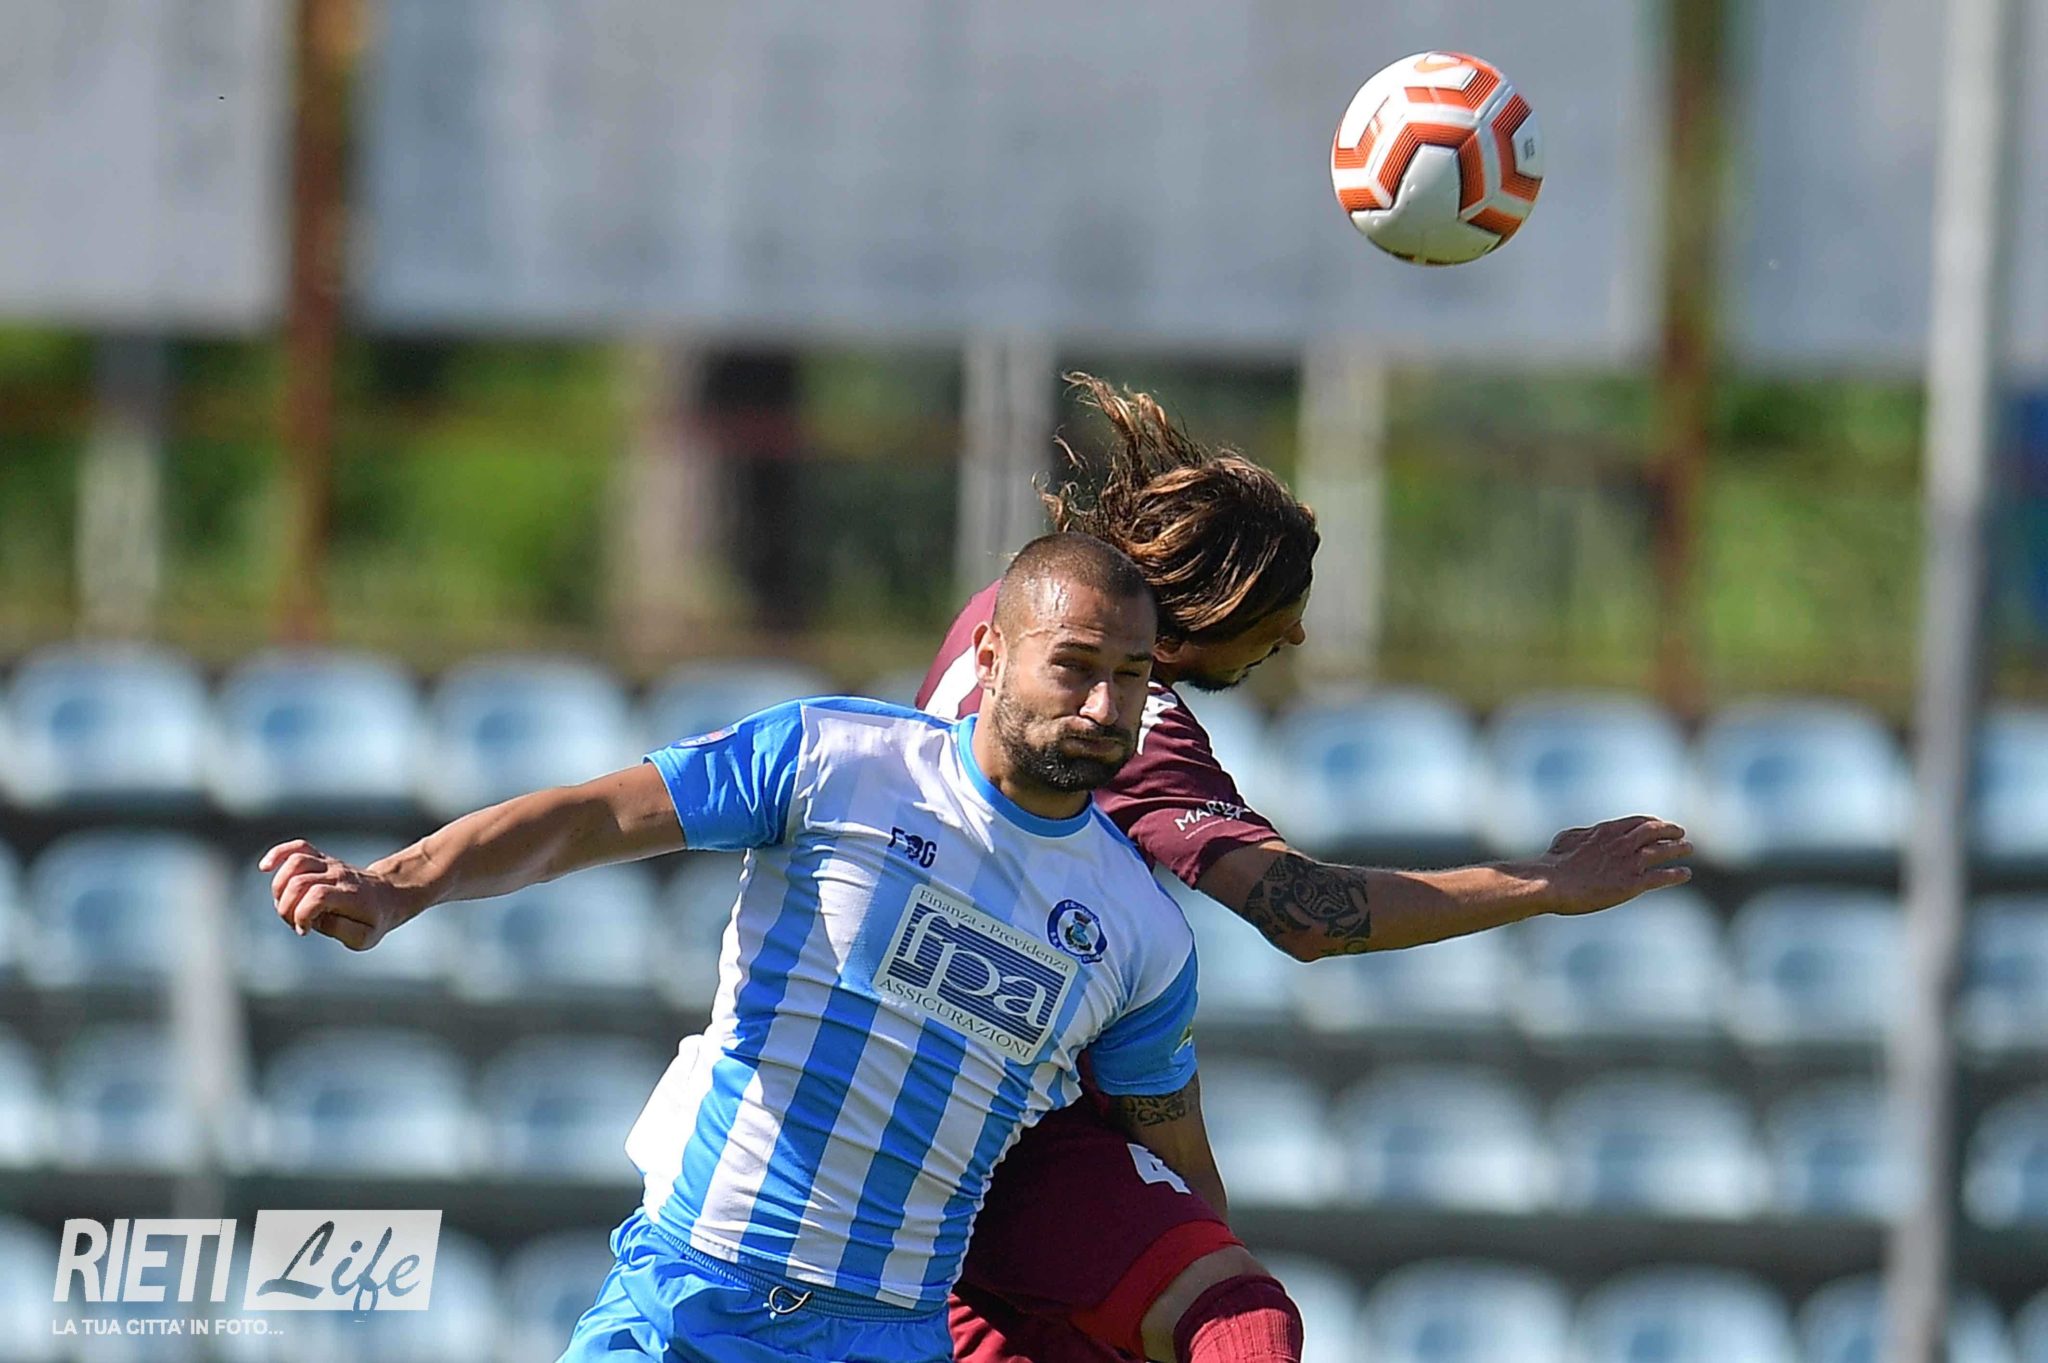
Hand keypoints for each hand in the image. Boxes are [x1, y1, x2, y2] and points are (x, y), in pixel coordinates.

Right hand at [258, 840, 412, 950]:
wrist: (390, 893)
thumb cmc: (375, 919)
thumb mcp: (366, 937)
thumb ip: (342, 931)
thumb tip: (316, 920)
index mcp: (350, 896)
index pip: (317, 897)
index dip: (302, 915)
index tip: (304, 931)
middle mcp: (338, 875)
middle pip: (300, 882)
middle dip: (286, 907)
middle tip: (294, 923)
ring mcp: (330, 864)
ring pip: (296, 862)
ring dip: (278, 887)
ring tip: (286, 905)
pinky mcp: (322, 859)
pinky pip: (298, 847)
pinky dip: (278, 854)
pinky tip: (265, 867)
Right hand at [1534, 815, 1692, 915]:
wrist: (1552, 882)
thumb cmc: (1554, 863)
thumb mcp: (1567, 839)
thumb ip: (1585, 835)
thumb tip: (1589, 834)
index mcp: (1607, 830)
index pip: (1638, 821)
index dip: (1652, 822)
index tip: (1659, 824)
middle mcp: (1623, 842)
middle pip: (1655, 831)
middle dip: (1670, 830)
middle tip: (1681, 833)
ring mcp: (1630, 862)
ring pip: (1663, 851)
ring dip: (1678, 848)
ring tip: (1688, 848)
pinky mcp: (1633, 883)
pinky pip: (1662, 876)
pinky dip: (1676, 873)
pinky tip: (1685, 873)